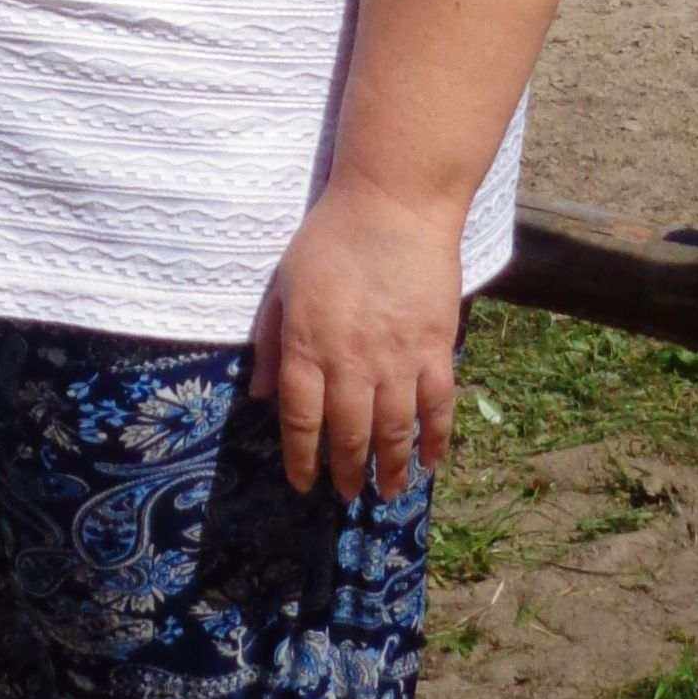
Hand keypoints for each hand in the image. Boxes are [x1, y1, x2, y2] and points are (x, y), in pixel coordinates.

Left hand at [250, 174, 465, 504]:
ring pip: (395, 430)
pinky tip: (431, 460)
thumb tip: (259, 397)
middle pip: (349, 434)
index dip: (301, 459)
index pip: (302, 420)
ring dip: (391, 468)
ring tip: (388, 492)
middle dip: (347, 471)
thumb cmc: (330, 239)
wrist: (394, 204)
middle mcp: (351, 362)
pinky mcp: (435, 348)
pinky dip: (436, 438)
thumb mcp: (284, 286)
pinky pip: (438, 405)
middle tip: (348, 493)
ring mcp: (397, 358)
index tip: (304, 484)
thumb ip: (272, 343)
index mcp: (308, 347)